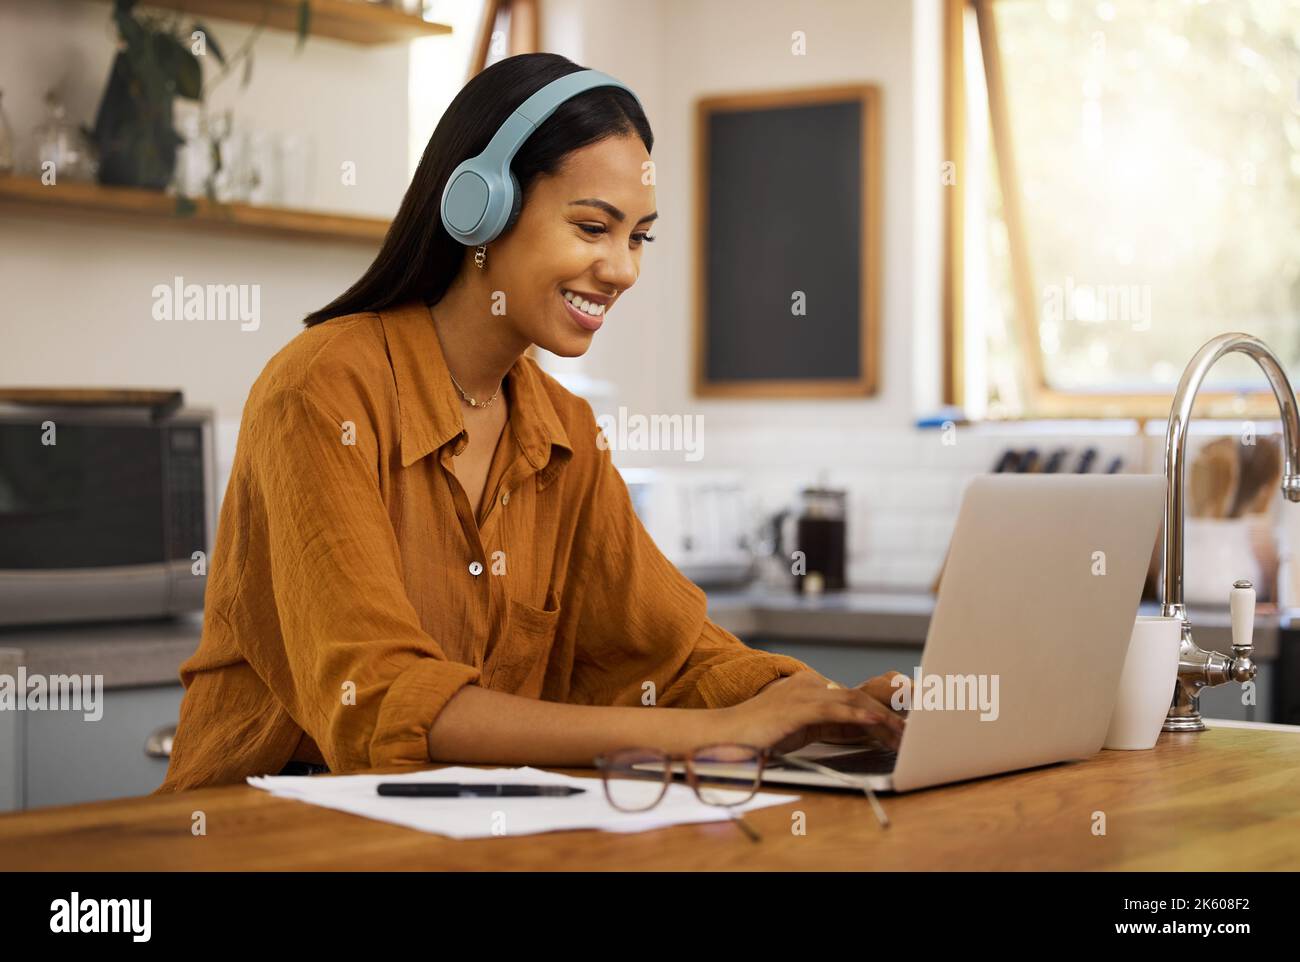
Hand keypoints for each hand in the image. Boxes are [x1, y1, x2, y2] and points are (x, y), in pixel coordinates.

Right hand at [717, 671, 903, 754]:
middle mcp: (810, 684)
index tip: (909, 724)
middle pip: (861, 697)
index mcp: (812, 686)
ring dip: (884, 720)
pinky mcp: (796, 708)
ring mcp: (803, 694)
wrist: (724, 736)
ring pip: (853, 703)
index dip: (886, 709)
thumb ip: (831, 725)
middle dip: (892, 713)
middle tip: (917, 731)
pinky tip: (877, 724)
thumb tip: (867, 731)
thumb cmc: (760, 736)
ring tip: (905, 735)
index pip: (857, 697)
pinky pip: (834, 711)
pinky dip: (858, 717)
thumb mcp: (803, 728)